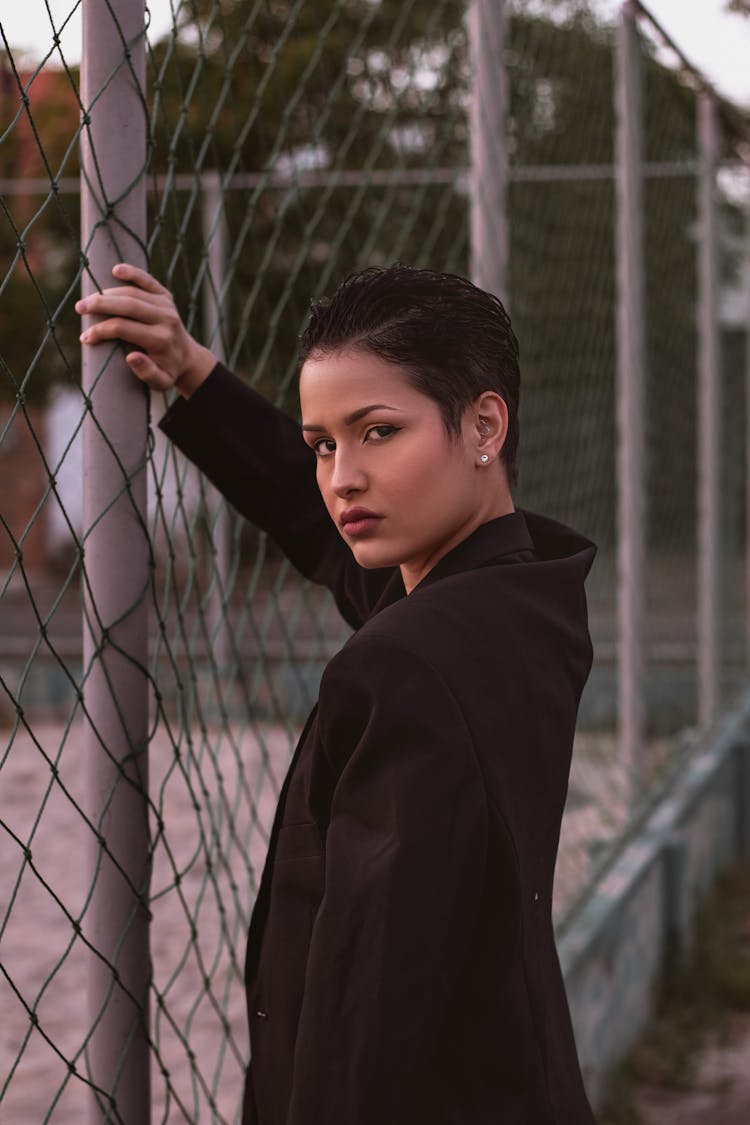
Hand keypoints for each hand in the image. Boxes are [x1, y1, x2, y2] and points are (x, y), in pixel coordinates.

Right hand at [75, 263, 216, 396]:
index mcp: (161, 339)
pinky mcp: (165, 296)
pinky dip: (132, 273)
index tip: (85, 338)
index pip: (124, 328)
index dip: (101, 331)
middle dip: (100, 305)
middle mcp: (166, 319)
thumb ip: (147, 373)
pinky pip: (148, 280)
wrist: (187, 357)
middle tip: (79, 308)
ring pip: (133, 292)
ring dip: (107, 293)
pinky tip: (116, 270)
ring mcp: (166, 305)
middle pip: (128, 305)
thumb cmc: (167, 370)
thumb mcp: (161, 381)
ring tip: (87, 300)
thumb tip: (131, 356)